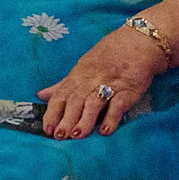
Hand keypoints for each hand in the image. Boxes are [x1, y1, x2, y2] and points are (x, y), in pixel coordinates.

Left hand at [36, 25, 167, 137]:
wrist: (137, 43)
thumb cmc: (107, 57)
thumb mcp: (81, 68)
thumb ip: (63, 84)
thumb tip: (41, 95)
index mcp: (77, 76)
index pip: (61, 95)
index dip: (52, 112)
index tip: (46, 129)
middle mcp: (90, 80)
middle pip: (75, 100)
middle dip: (65, 119)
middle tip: (59, 136)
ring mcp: (110, 84)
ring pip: (94, 103)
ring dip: (85, 120)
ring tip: (77, 135)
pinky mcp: (129, 89)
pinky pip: (118, 104)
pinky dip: (111, 117)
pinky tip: (105, 131)